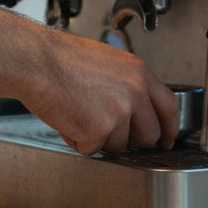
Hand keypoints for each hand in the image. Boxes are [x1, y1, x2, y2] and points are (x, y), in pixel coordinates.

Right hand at [19, 30, 178, 155]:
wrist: (37, 62)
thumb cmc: (62, 59)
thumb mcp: (109, 62)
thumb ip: (128, 84)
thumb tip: (134, 106)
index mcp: (139, 73)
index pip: (169, 106)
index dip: (170, 128)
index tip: (167, 139)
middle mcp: (135, 93)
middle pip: (150, 134)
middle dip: (132, 139)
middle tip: (110, 130)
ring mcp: (119, 113)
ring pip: (119, 145)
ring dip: (100, 138)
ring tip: (80, 114)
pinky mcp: (98, 130)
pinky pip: (92, 149)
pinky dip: (78, 141)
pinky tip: (68, 119)